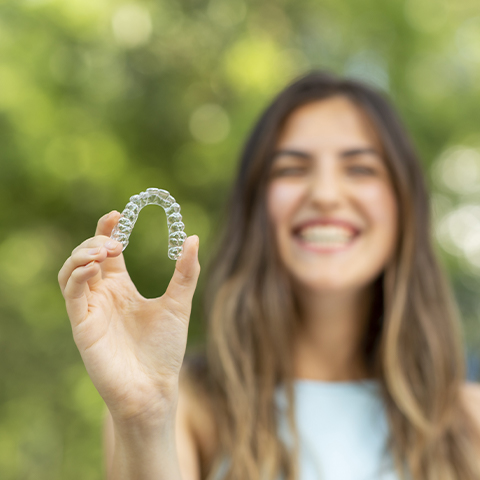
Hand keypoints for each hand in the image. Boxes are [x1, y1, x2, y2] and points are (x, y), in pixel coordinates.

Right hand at [58, 211, 199, 424]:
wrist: (155, 387)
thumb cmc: (165, 349)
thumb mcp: (179, 304)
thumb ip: (185, 272)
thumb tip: (192, 237)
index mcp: (122, 287)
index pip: (107, 251)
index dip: (108, 229)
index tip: (118, 213)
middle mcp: (103, 295)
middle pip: (86, 255)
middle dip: (96, 241)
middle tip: (116, 241)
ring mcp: (91, 309)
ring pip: (71, 271)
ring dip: (82, 254)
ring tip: (104, 251)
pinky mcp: (82, 325)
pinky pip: (71, 294)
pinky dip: (77, 275)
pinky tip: (95, 268)